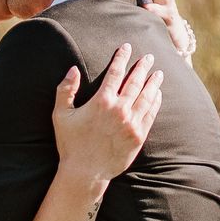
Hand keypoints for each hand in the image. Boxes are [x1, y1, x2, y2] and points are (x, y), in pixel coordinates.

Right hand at [52, 43, 163, 182]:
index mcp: (101, 101)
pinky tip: (157, 95)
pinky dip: (155, 102)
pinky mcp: (138, 136)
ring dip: (153, 83)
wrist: (85, 172)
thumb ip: (65, 90)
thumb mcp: (60, 115)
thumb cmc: (70, 143)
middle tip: (149, 57)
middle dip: (142, 67)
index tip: (127, 48)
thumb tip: (72, 69)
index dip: (122, 58)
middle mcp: (119, 110)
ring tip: (159, 73)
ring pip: (146, 97)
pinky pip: (150, 114)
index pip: (115, 72)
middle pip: (135, 82)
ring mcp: (131, 123)